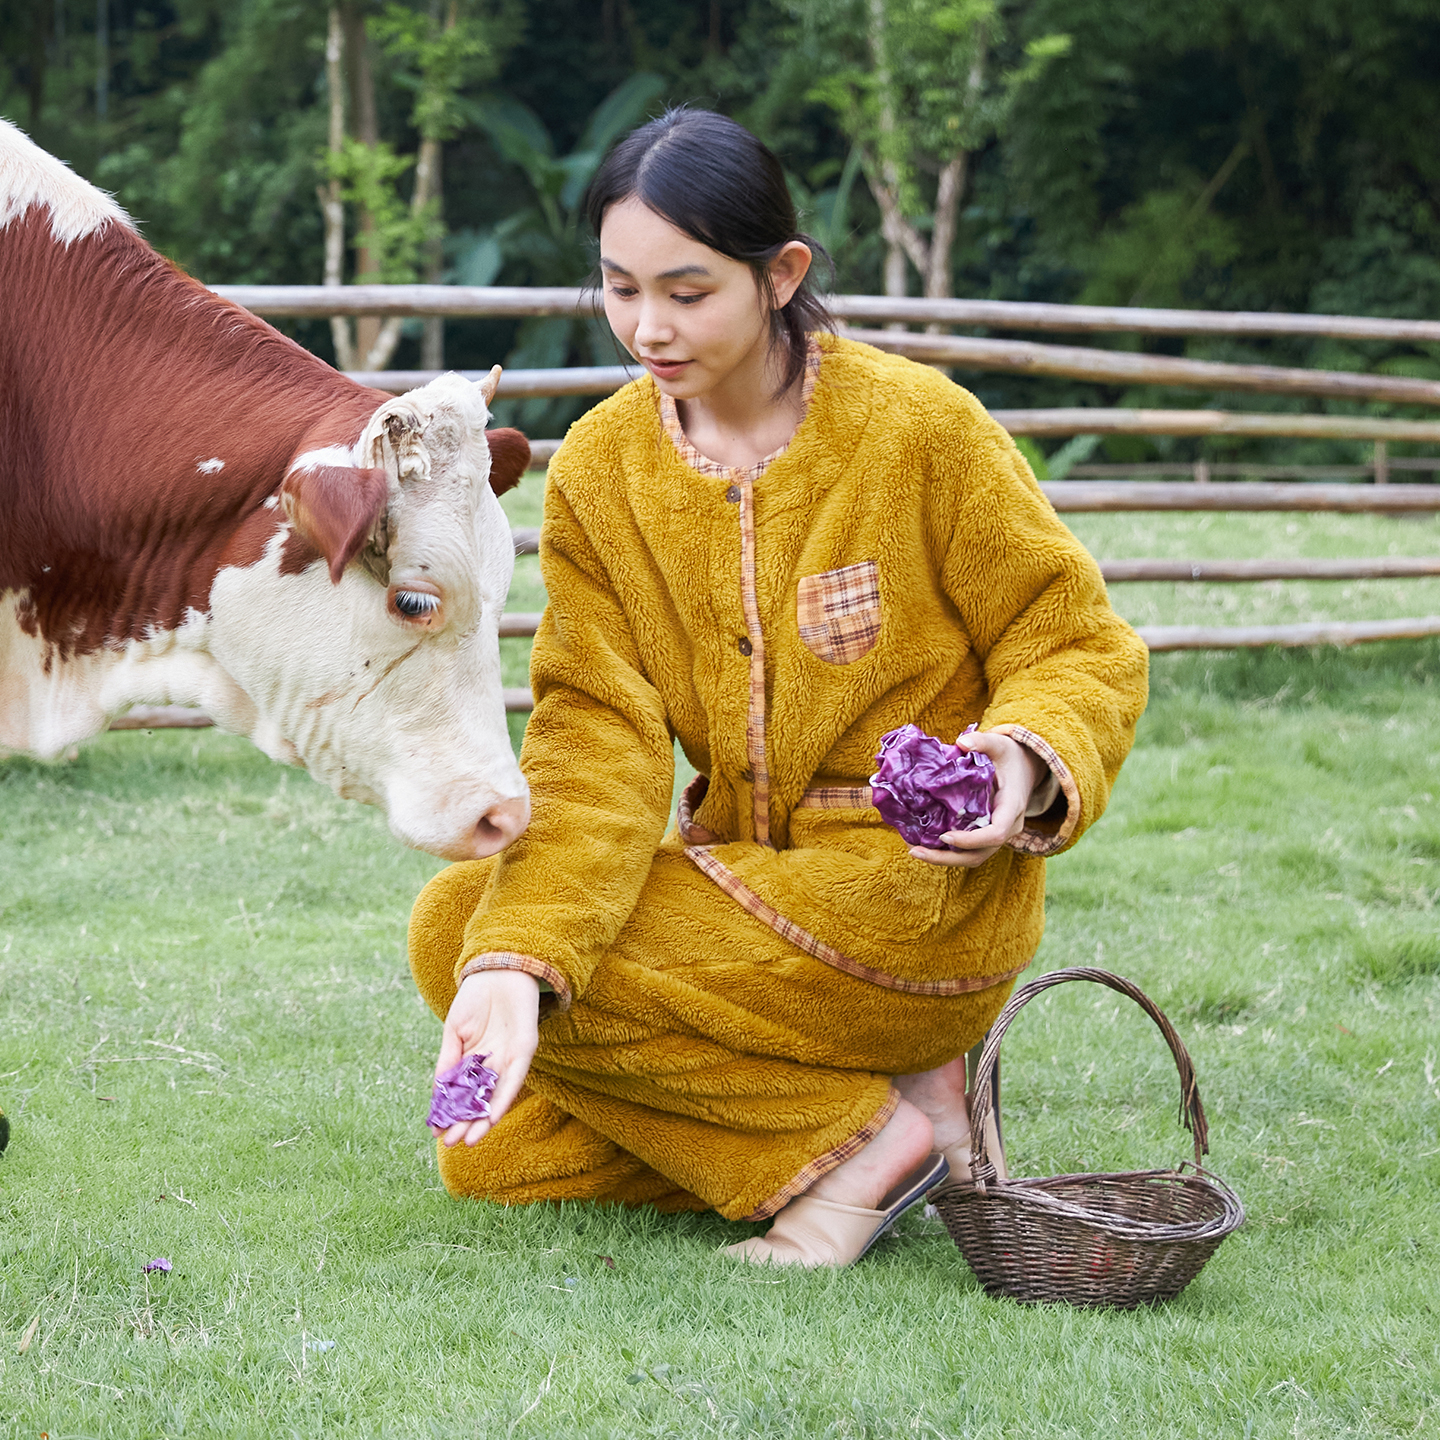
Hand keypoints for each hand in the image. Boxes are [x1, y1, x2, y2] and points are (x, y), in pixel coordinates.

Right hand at [432, 970, 539, 1146]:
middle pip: (479, 1099)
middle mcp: (494, 1063)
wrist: (498, 969)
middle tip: (450, 1144)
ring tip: (469, 1140)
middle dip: (465, 1122)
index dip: (450, 1112)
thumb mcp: (454, 1031)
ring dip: (483, 1119)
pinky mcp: (526, 1049)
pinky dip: (503, 1098)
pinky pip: (515, 1078)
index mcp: (475, 1059)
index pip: (462, 1093)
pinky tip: (491, 1116)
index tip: (436, 1132)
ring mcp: (510, 1058)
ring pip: (496, 1095)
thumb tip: (438, 1091)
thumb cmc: (475, 998)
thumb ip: (448, 1060)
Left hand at [909, 730, 1047, 869]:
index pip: (996, 832)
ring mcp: (998, 835)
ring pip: (974, 857)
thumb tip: (962, 743)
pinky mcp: (987, 836)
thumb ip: (982, 742)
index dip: (971, 839)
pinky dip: (948, 851)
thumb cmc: (1009, 756)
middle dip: (949, 857)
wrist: (1025, 768)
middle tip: (916, 850)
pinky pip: (970, 851)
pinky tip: (923, 844)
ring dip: (944, 859)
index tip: (945, 835)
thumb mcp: (1000, 744)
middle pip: (980, 853)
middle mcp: (1008, 827)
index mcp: (1012, 807)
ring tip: (915, 850)